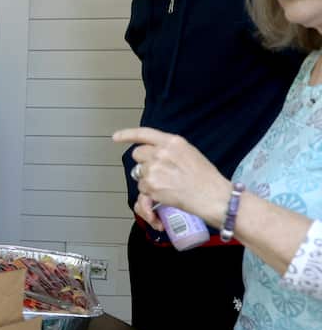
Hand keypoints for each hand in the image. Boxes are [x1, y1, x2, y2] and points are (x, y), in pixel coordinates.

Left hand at [112, 127, 230, 225]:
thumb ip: (169, 150)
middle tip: (160, 172)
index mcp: (172, 142)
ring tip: (168, 184)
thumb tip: (152, 153)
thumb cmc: (205, 177)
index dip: (127, 134)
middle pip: (138, 154)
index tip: (116, 137)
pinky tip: (165, 194)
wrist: (213, 196)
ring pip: (139, 173)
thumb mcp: (189, 153)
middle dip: (144, 163)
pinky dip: (150, 193)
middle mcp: (161, 153)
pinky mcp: (151, 185)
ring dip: (148, 179)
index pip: (144, 133)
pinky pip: (141, 189)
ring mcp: (154, 169)